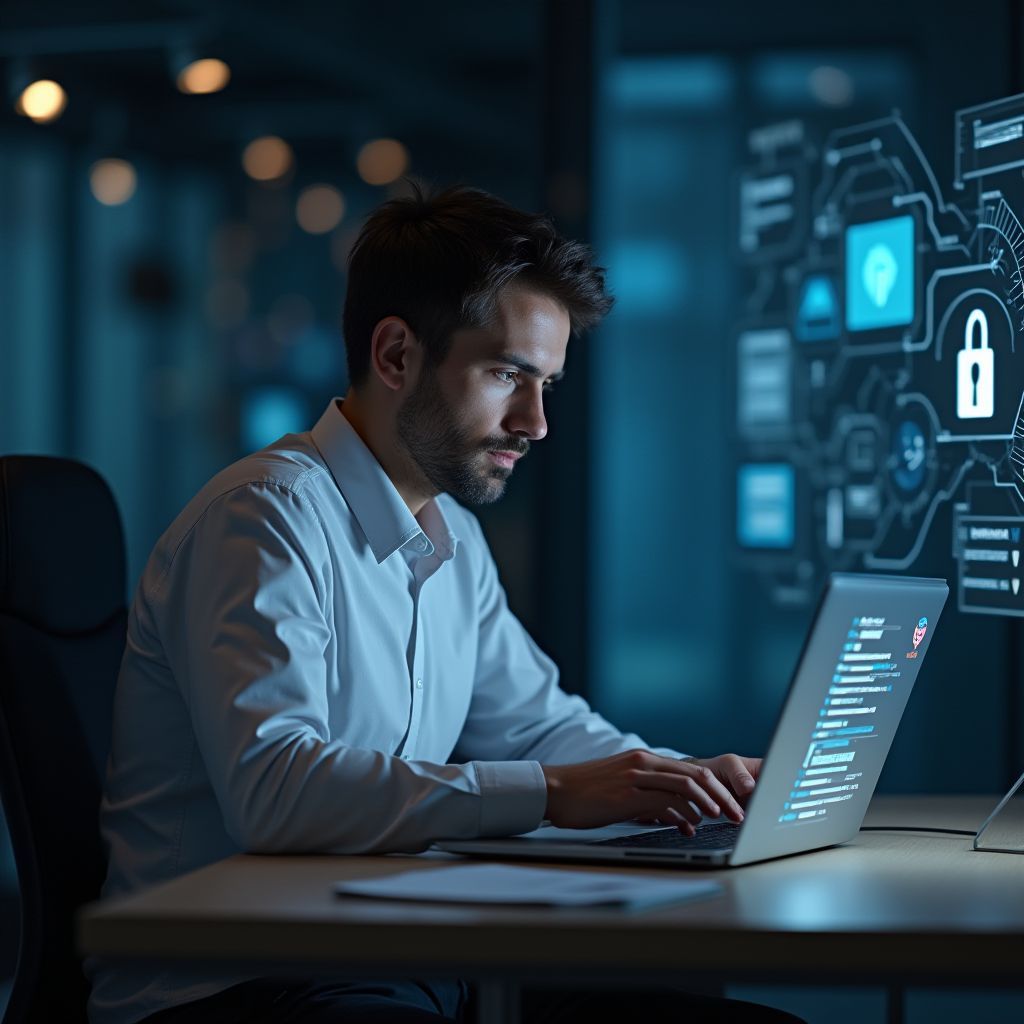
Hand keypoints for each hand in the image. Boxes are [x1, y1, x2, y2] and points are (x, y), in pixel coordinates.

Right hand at [541, 749, 748, 835]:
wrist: (556, 789)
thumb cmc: (588, 792)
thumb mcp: (625, 787)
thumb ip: (653, 796)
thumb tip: (683, 816)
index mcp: (645, 759)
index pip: (693, 769)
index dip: (718, 787)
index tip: (734, 805)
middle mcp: (644, 762)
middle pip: (696, 775)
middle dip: (722, 796)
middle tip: (738, 815)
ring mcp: (636, 776)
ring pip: (685, 785)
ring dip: (709, 803)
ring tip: (722, 819)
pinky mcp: (627, 794)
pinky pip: (664, 801)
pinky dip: (683, 814)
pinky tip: (690, 826)